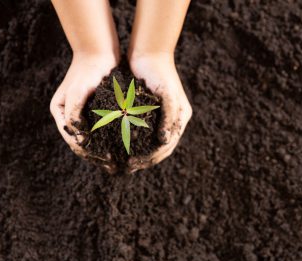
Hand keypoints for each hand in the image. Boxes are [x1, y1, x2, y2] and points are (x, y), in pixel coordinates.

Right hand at [50, 52, 117, 171]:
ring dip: (104, 151)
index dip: (89, 153)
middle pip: (82, 143)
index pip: (73, 140)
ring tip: (120, 162)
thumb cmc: (87, 70)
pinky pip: (102, 129)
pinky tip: (123, 147)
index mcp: (60, 112)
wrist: (98, 51)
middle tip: (114, 166)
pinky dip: (111, 139)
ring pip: (93, 139)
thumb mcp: (78, 92)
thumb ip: (74, 114)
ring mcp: (82, 113)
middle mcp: (69, 115)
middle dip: (97, 156)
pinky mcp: (96, 110)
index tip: (107, 159)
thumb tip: (78, 139)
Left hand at [127, 52, 191, 171]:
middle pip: (160, 148)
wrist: (150, 52)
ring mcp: (161, 116)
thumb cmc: (159, 72)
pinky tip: (120, 145)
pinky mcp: (149, 111)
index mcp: (180, 118)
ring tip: (124, 162)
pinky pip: (142, 132)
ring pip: (150, 142)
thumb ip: (169, 117)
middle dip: (145, 159)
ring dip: (139, 153)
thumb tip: (165, 141)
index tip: (134, 163)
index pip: (167, 146)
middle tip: (127, 167)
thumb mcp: (166, 94)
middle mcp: (172, 120)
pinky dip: (133, 141)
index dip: (152, 157)